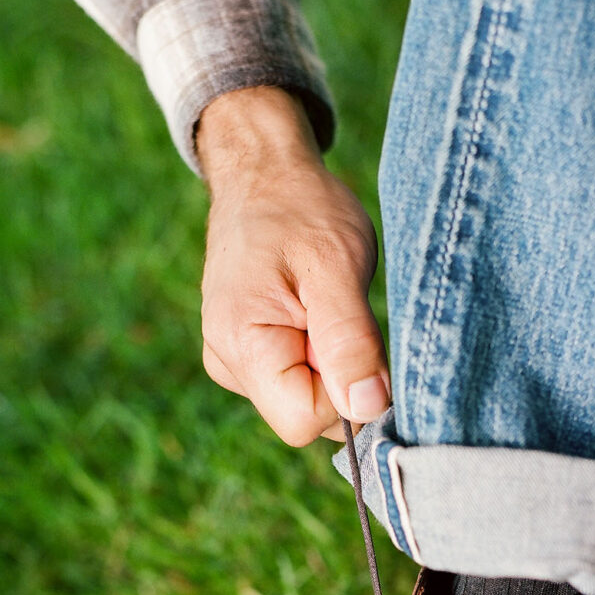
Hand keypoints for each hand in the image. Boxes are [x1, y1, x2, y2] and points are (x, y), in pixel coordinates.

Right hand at [196, 87, 388, 445]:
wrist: (264, 172)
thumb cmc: (301, 207)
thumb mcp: (336, 266)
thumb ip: (350, 343)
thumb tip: (367, 409)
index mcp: (241, 346)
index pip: (305, 422)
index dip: (346, 395)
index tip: (355, 337)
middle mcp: (227, 364)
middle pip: (306, 417)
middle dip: (340, 378)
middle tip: (341, 312)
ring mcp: (233, 363)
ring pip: (306, 401)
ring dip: (332, 363)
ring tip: (324, 303)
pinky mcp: (247, 357)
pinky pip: (298, 381)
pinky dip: (319, 354)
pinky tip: (314, 309)